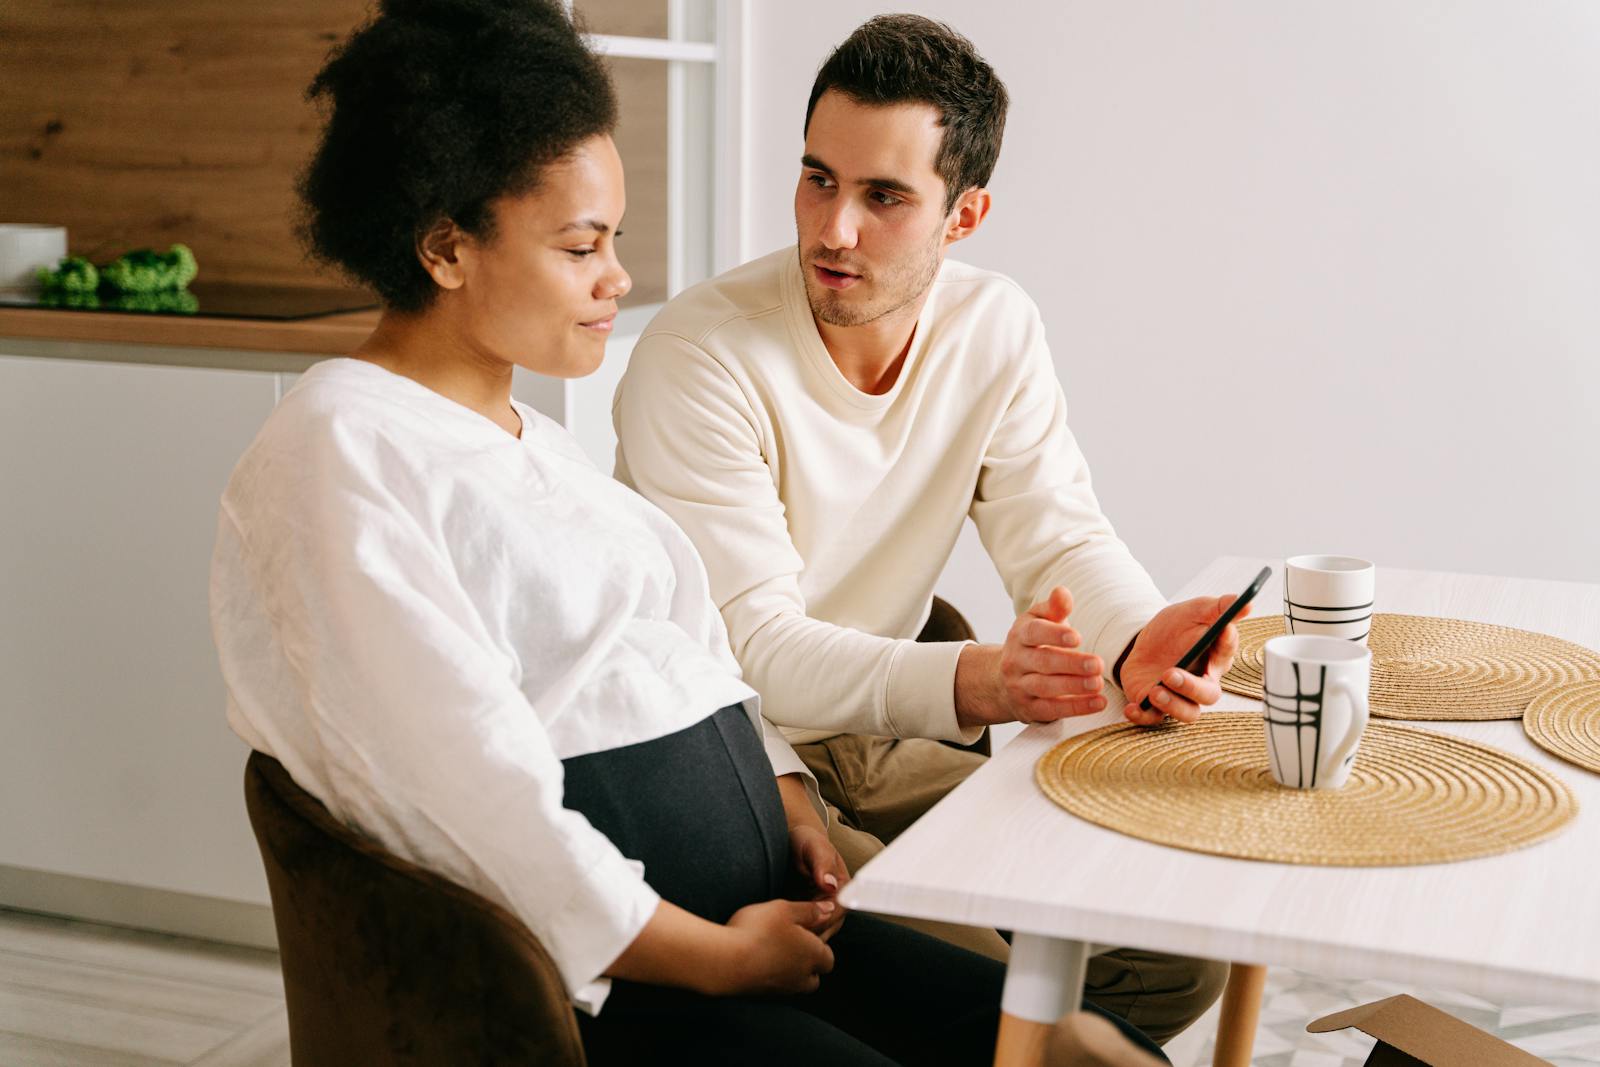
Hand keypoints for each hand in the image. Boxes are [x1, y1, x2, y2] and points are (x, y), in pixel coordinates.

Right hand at [716, 898, 836, 995]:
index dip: (819, 946)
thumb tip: (829, 910)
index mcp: (813, 955)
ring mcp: (781, 990)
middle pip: (813, 977)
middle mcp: (801, 978)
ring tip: (772, 953)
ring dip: (789, 972)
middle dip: (807, 964)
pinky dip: (770, 978)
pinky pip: (773, 989)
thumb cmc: (757, 932)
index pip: (828, 958)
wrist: (724, 962)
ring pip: (794, 985)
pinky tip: (756, 962)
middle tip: (791, 944)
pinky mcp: (762, 997)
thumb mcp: (784, 909)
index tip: (807, 932)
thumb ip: (810, 910)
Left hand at [788, 823, 849, 939]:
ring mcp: (821, 912)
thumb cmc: (803, 841)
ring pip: (814, 935)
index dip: (819, 921)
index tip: (798, 923)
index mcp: (842, 887)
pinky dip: (791, 937)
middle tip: (782, 934)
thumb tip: (831, 884)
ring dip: (798, 939)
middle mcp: (835, 903)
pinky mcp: (807, 918)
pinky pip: (803, 934)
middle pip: (826, 929)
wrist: (789, 844)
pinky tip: (775, 933)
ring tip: (777, 936)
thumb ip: (822, 862)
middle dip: (807, 935)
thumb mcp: (812, 846)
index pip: (836, 913)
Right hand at [956, 586, 1106, 727]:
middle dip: (1071, 664)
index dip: (1054, 635)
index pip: (1033, 633)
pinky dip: (1076, 708)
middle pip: (1042, 662)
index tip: (1077, 638)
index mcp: (1020, 635)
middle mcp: (1015, 661)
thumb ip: (1054, 608)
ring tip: (1098, 683)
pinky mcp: (1028, 709)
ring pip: (1045, 687)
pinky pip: (1051, 710)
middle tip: (1098, 664)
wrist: (1002, 681)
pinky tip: (1098, 703)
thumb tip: (1063, 592)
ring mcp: (1019, 686)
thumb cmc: (1033, 645)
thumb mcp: (1039, 622)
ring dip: (1074, 687)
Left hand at [1120, 595, 1249, 725]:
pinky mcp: (1156, 705)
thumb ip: (1217, 608)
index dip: (1226, 643)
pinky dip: (1142, 716)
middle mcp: (1202, 681)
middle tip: (1171, 674)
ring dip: (1172, 705)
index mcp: (1215, 657)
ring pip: (1187, 712)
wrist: (1144, 644)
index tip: (1222, 630)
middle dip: (1191, 687)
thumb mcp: (1193, 612)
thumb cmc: (1175, 629)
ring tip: (1154, 691)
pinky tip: (1131, 708)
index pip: (1225, 652)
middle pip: (1208, 694)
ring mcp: (1180, 696)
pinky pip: (1152, 718)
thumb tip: (1245, 602)